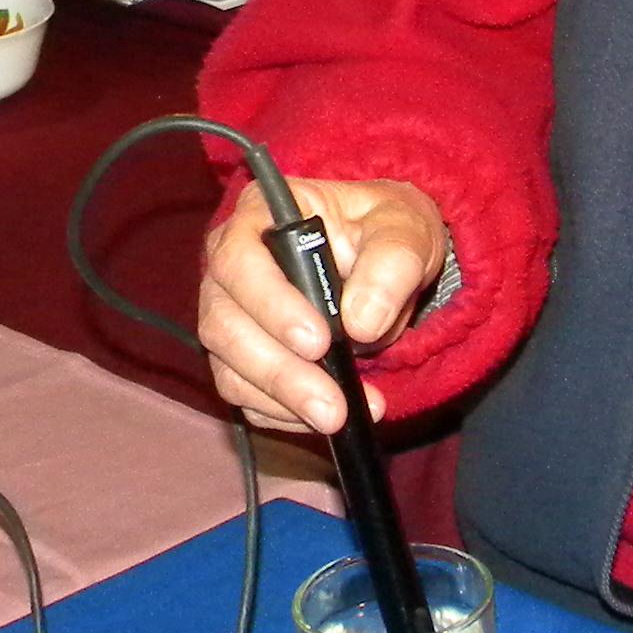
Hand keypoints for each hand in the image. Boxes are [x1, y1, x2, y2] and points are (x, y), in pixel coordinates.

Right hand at [195, 174, 446, 438]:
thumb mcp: (406, 229)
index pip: (238, 259)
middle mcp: (231, 266)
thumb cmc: (387, 232)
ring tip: (338, 416)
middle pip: (225, 323)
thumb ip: (392, 263)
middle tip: (332, 404)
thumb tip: (361, 320)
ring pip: (230, 367)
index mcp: (260, 215)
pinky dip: (282, 414)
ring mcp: (230, 315)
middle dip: (279, 371)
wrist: (388, 266)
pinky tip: (324, 417)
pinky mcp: (240, 358)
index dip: (271, 303)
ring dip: (282, 400)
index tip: (319, 341)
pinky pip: (244, 395)